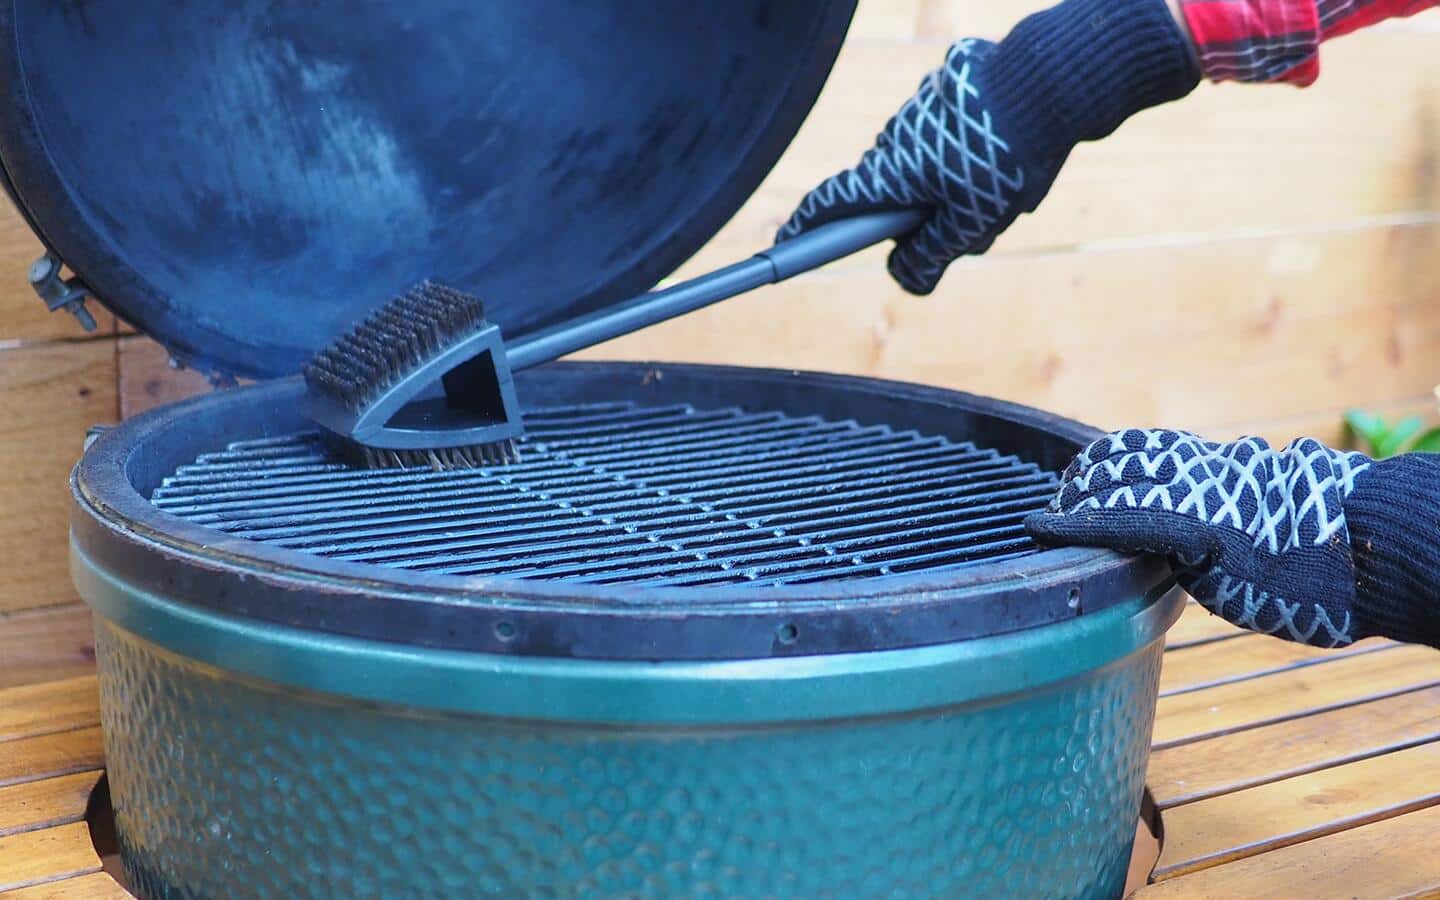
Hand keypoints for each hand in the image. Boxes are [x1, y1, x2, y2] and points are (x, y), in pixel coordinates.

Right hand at [776, 0, 1199, 294]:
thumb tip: (907, 280)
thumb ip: (931, 255)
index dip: (804, 229)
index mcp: (889, 172)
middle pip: (888, 189)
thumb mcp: (971, 222)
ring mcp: (921, 108)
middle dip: (918, 215)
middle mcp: (894, 136)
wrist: (1050, 81)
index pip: (830, 205)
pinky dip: (969, 148)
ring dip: (950, 182)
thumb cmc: (1006, 157)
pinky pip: (949, 130)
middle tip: (970, 231)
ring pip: (923, 161)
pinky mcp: (951, 87)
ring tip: (1007, 190)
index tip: (782, 245)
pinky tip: (1014, 151)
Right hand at [1026, 429, 1373, 647]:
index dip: (1069, 522)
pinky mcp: (1229, 455)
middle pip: (1116, 473)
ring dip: (1100, 465)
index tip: (1036, 527)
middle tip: (1051, 511)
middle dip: (1076, 490)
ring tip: (1075, 482)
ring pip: (1139, 451)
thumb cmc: (1304, 586)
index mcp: (1188, 520)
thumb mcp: (1230, 592)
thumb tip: (1137, 541)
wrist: (1370, 543)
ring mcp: (1211, 462)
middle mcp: (1193, 482)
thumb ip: (1176, 558)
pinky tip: (1124, 465)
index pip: (1108, 514)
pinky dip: (1133, 454)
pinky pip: (1166, 446)